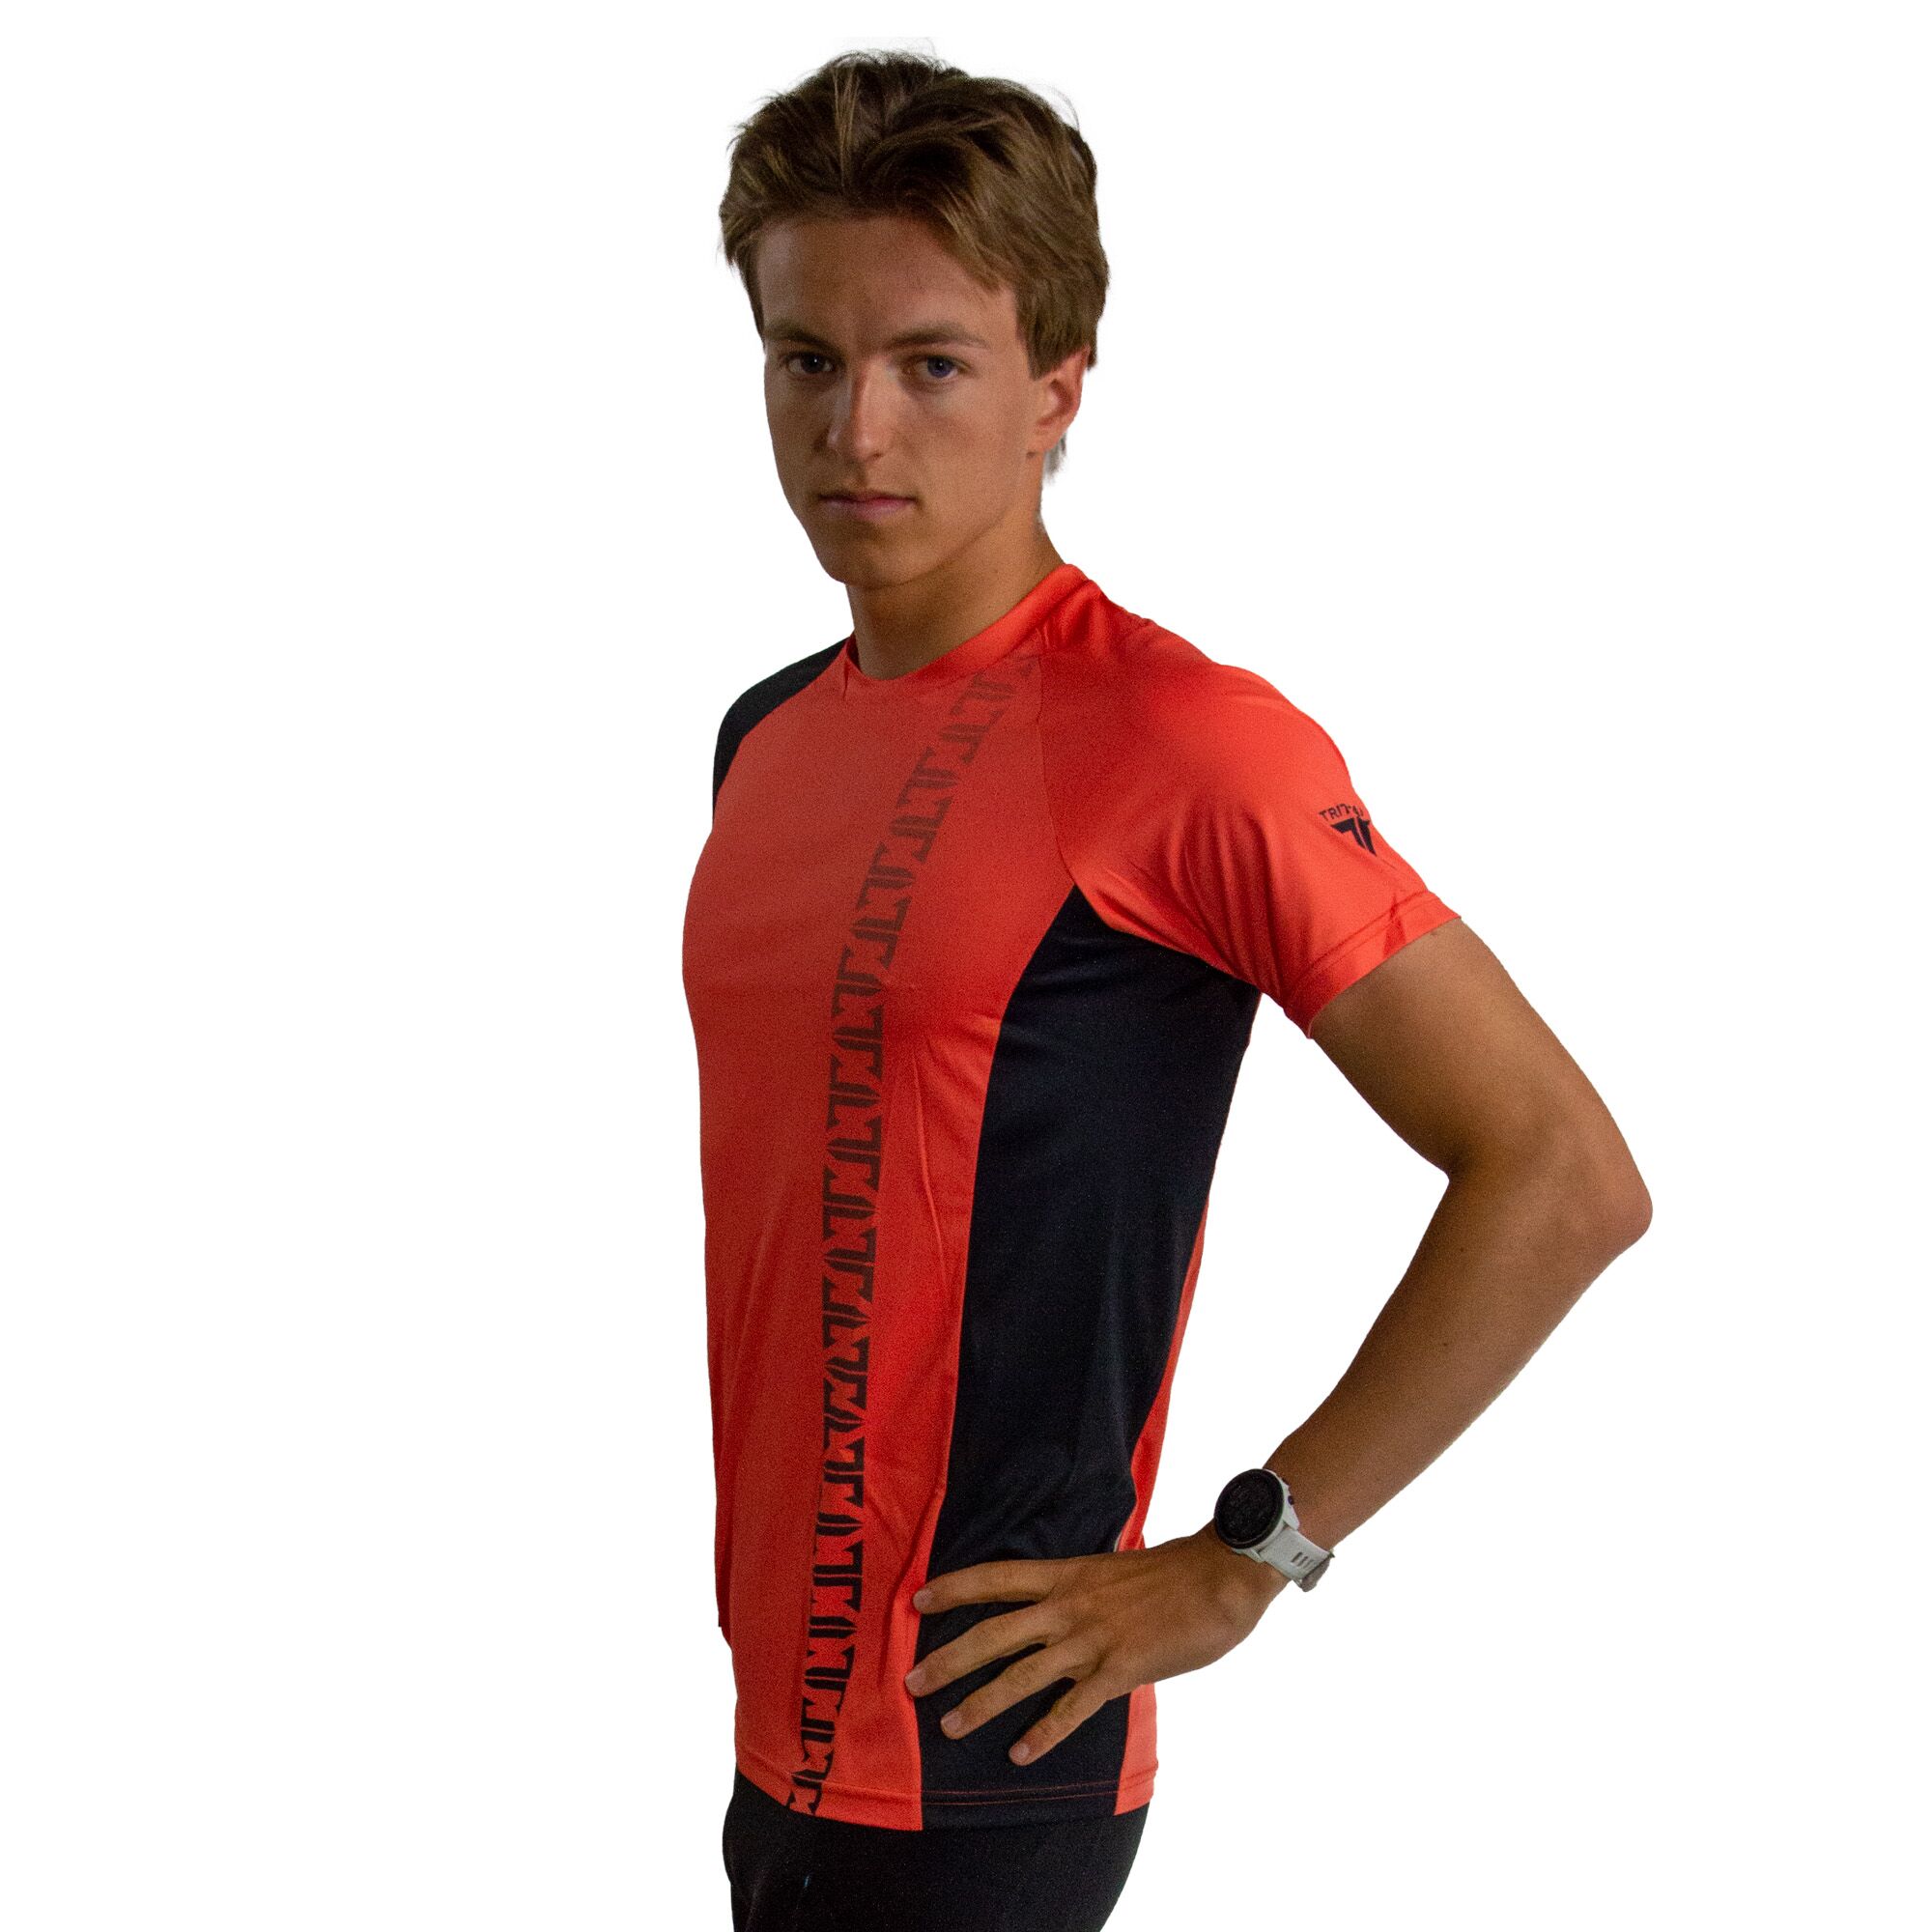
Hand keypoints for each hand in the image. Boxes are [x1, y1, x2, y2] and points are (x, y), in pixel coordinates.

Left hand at [905, 1523, 1287, 1765]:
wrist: (1218, 1576)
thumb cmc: (1171, 1574)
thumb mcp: (1111, 1572)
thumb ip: (1080, 1593)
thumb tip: (1058, 1612)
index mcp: (1066, 1575)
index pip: (996, 1578)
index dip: (954, 1588)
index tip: (917, 1601)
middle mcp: (1069, 1605)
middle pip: (994, 1631)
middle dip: (949, 1657)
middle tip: (911, 1682)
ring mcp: (1092, 1638)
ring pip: (1023, 1673)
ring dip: (983, 1702)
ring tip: (950, 1726)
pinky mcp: (1120, 1669)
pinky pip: (1073, 1706)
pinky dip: (1045, 1732)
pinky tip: (1021, 1753)